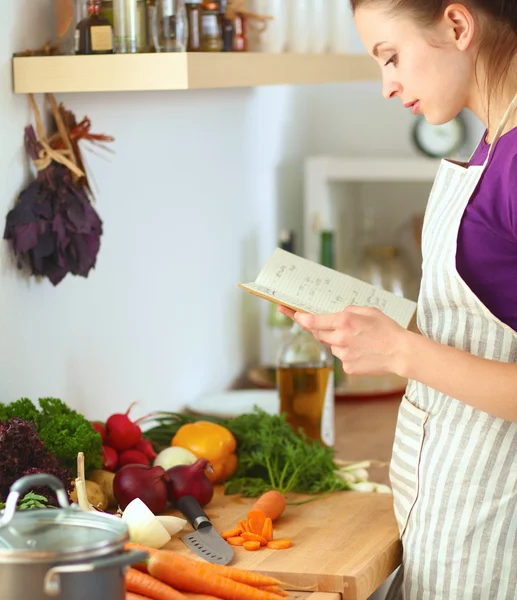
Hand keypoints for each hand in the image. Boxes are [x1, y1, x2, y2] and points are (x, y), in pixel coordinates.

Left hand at [293, 306, 409, 376]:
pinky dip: (347, 353)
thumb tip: (337, 314)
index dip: (301, 318)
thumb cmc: (387, 329)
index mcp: (344, 321)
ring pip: (331, 346)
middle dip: (318, 329)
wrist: (400, 353)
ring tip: (357, 340)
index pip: (314, 321)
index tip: (295, 316)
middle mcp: (340, 338)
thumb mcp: (369, 311)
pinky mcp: (348, 367)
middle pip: (318, 334)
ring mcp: (343, 354)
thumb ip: (349, 310)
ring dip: (336, 341)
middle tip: (326, 326)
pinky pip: (341, 357)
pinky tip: (362, 351)